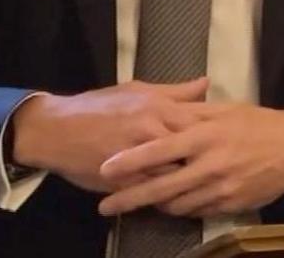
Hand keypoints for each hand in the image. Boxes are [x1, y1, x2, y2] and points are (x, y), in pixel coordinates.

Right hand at [10, 77, 209, 192]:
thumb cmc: (98, 106)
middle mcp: (150, 131)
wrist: (55, 129)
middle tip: (221, 168)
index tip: (228, 142)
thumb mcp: (137, 90)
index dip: (215, 135)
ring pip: (174, 174)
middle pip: (191, 150)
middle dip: (206, 161)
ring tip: (203, 185)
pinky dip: (165, 196)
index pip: (199, 122)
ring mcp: (137, 157)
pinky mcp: (123, 180)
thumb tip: (206, 83)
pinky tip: (176, 199)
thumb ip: (175, 92)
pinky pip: (152, 191)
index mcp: (157, 107)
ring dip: (188, 181)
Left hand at [96, 105, 283, 218]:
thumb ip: (192, 113)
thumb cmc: (258, 123)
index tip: (105, 168)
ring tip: (139, 202)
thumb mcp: (226, 110)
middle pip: (161, 187)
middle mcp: (210, 165)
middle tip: (105, 206)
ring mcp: (221, 189)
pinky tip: (173, 203)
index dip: (129, 161)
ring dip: (156, 205)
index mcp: (206, 136)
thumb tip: (162, 110)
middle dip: (129, 198)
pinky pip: (197, 212)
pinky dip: (181, 208)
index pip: (159, 151)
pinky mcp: (230, 205)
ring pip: (177, 205)